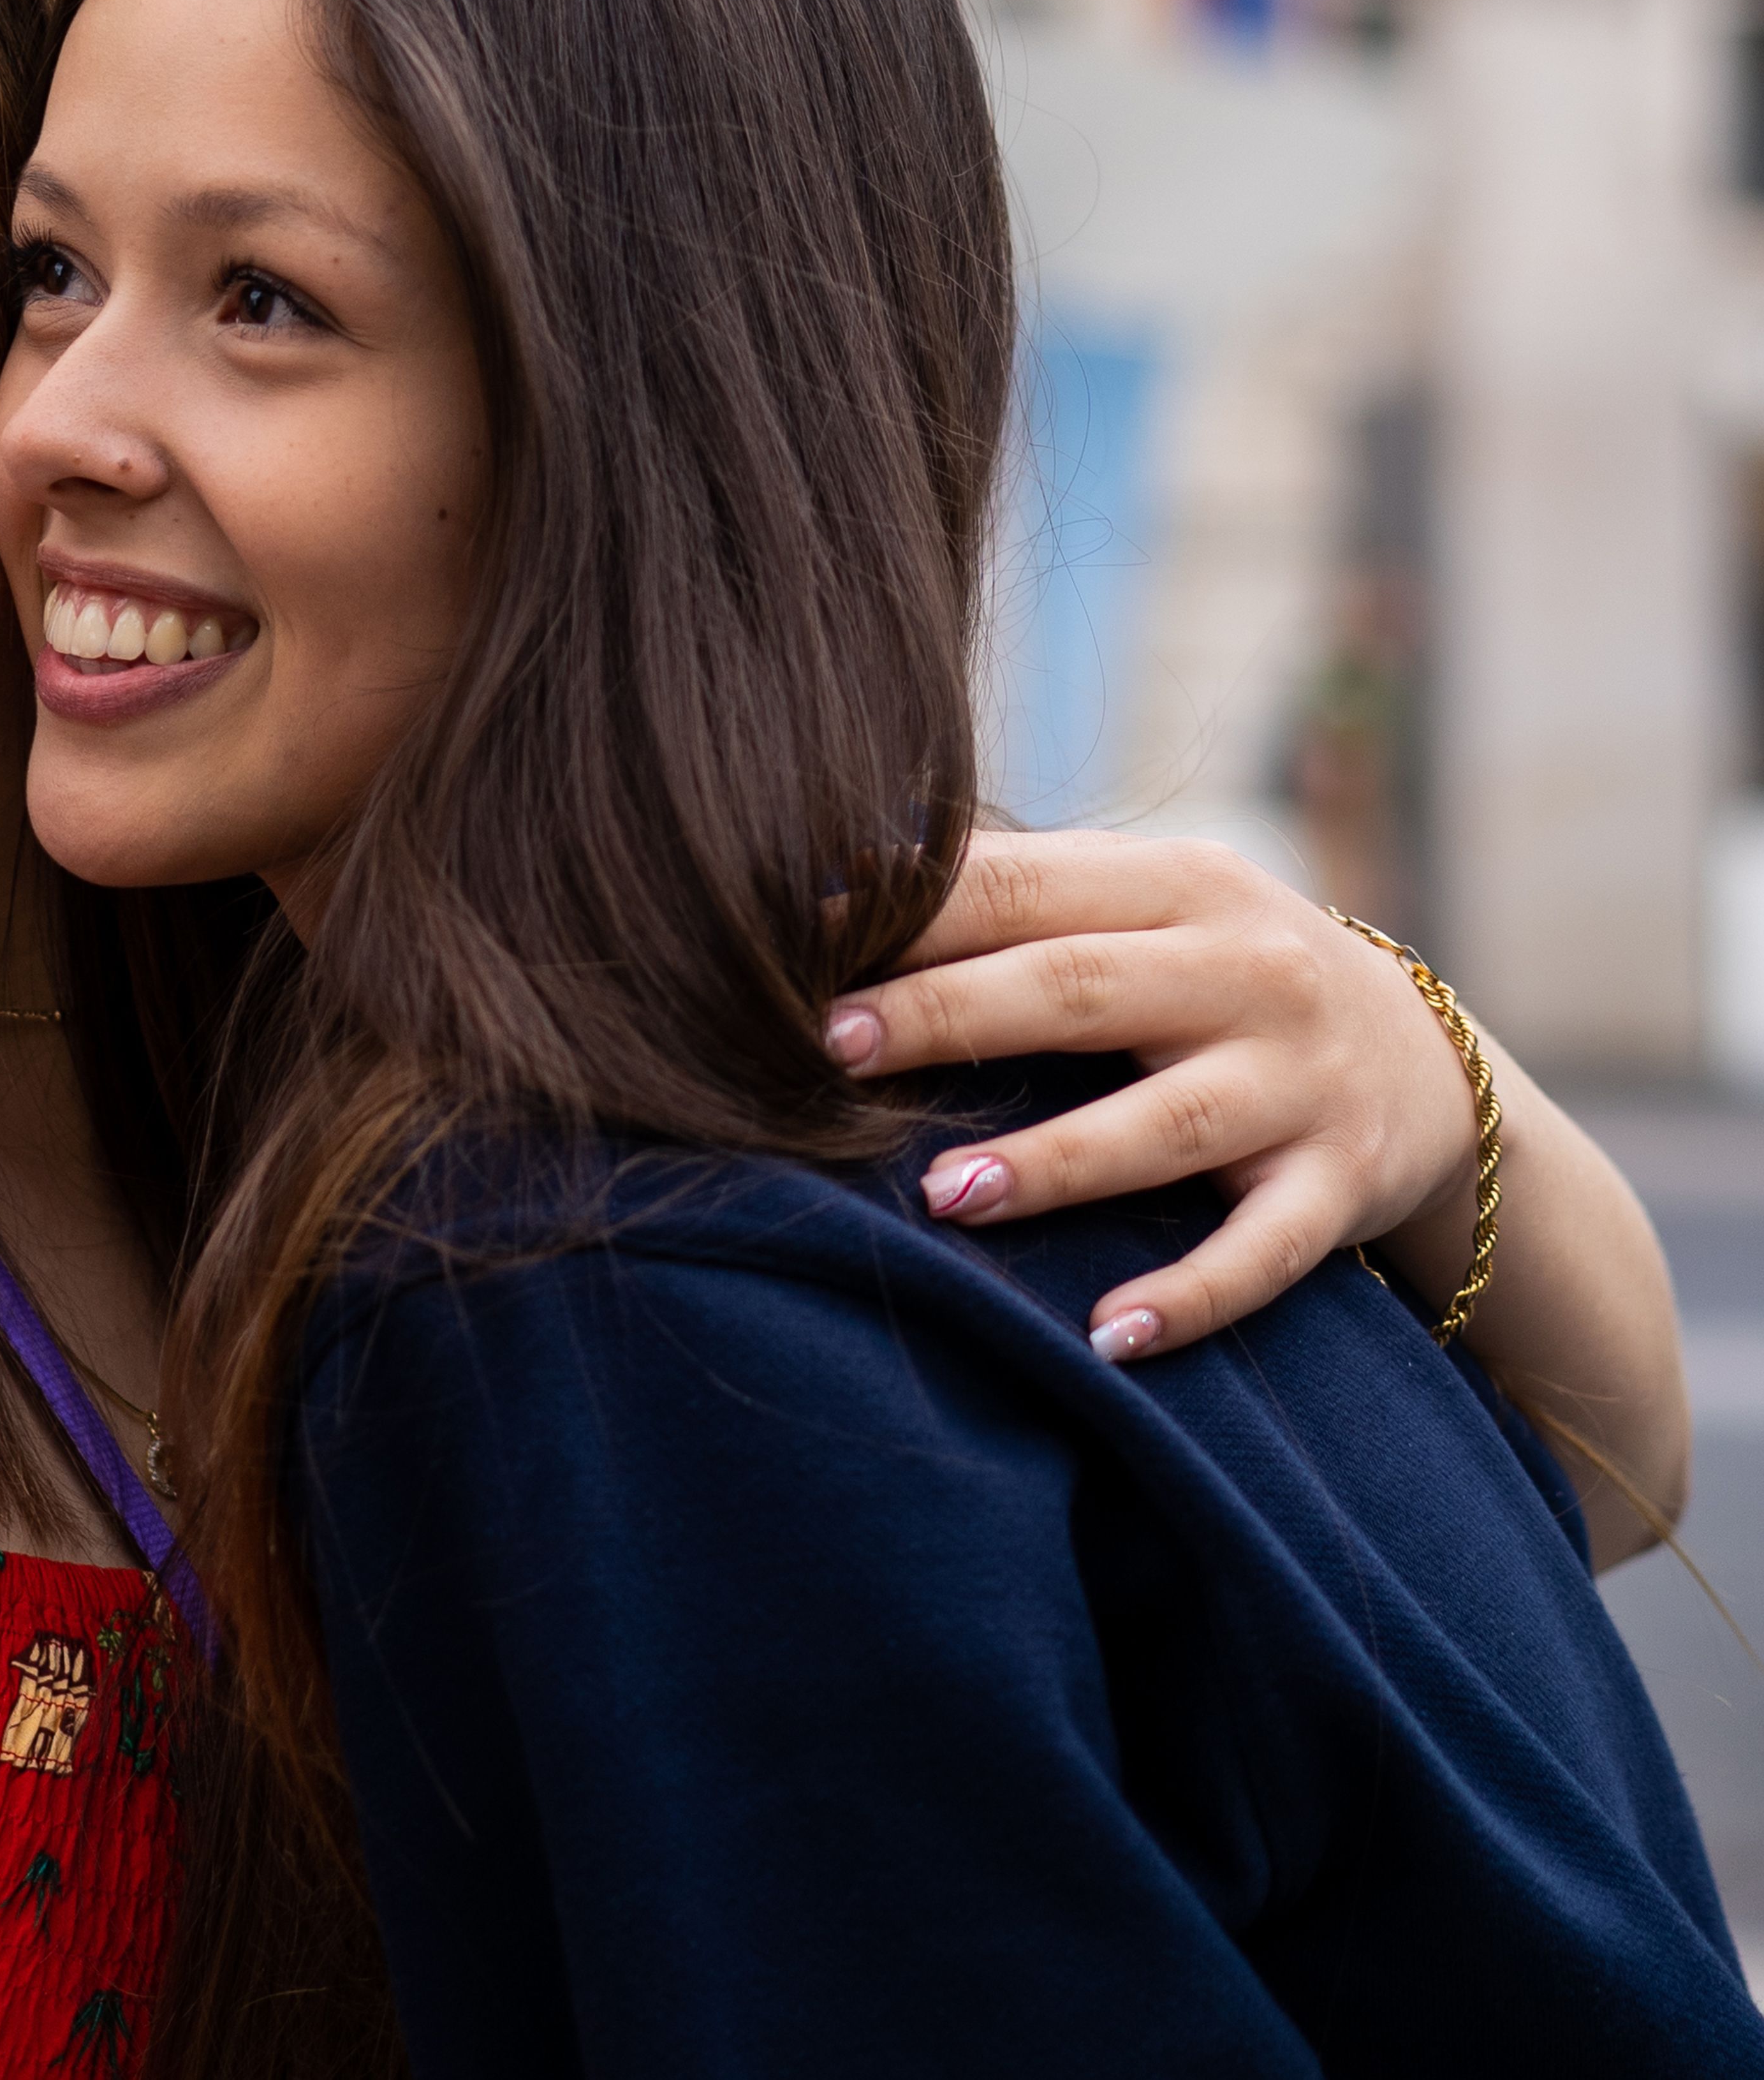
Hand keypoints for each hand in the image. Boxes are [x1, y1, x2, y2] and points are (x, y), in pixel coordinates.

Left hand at [825, 830, 1471, 1360]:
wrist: (1425, 1060)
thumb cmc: (1215, 976)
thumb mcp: (1145, 910)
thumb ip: (1021, 903)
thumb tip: (840, 896)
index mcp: (1177, 886)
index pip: (1026, 891)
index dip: (913, 918)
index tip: (797, 949)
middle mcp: (1245, 972)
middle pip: (1077, 991)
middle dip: (950, 1015)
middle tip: (831, 1050)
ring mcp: (1297, 1083)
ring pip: (1164, 1124)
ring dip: (1053, 1162)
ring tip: (946, 1195)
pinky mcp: (1339, 1184)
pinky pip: (1263, 1251)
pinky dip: (1190, 1295)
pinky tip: (1110, 1336)